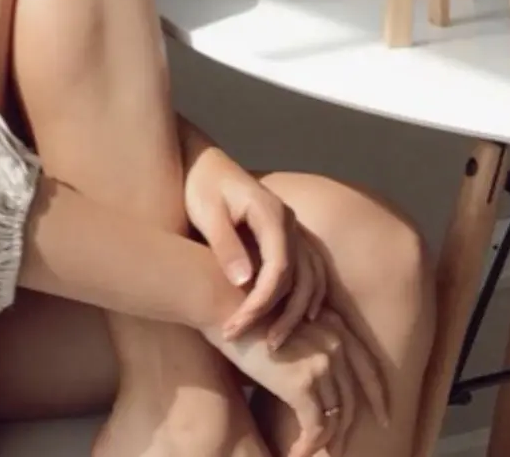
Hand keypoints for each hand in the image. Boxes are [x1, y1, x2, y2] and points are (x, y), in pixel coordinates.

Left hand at [184, 145, 326, 345]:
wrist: (204, 165)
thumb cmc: (200, 185)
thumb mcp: (206, 212)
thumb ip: (225, 245)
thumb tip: (244, 281)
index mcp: (270, 212)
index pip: (279, 267)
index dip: (262, 301)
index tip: (238, 324)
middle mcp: (289, 222)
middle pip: (297, 278)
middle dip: (277, 315)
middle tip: (251, 343)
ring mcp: (292, 230)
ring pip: (309, 279)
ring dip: (295, 314)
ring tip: (273, 344)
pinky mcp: (287, 238)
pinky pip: (308, 273)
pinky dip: (307, 298)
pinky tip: (296, 322)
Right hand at [202, 306, 388, 456]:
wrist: (226, 308)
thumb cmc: (251, 317)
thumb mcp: (292, 325)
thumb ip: (313, 344)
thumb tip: (319, 384)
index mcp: (336, 327)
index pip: (369, 368)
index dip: (379, 398)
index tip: (385, 420)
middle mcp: (335, 343)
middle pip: (351, 399)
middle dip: (345, 430)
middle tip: (339, 450)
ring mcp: (321, 363)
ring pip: (334, 418)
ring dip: (325, 443)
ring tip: (312, 454)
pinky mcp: (302, 384)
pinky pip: (314, 428)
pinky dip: (307, 447)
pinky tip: (296, 454)